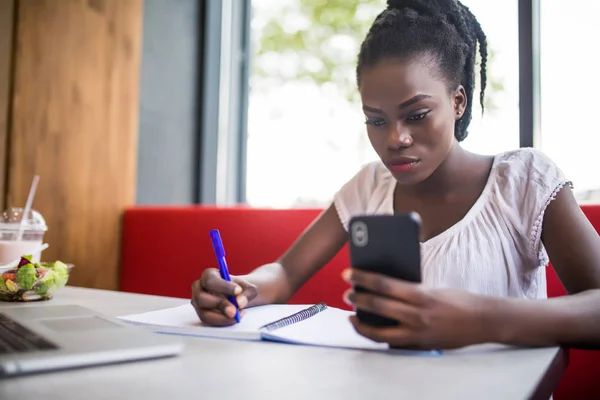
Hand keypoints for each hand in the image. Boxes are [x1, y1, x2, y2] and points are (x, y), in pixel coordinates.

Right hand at [191, 268, 257, 325]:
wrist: (237, 297)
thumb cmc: (240, 289)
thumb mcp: (248, 288)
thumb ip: (247, 293)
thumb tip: (240, 302)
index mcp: (208, 275)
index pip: (210, 280)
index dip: (223, 286)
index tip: (238, 291)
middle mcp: (199, 288)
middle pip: (201, 297)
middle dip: (220, 305)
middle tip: (235, 310)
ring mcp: (197, 302)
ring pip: (204, 313)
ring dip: (222, 317)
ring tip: (237, 314)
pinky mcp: (201, 314)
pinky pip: (209, 321)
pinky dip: (223, 321)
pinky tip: (235, 317)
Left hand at [342, 268, 488, 349]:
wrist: (483, 321)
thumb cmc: (458, 300)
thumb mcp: (433, 289)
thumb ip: (410, 290)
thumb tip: (384, 287)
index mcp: (421, 295)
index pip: (384, 284)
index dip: (363, 278)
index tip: (349, 273)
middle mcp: (417, 315)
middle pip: (379, 307)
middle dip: (358, 299)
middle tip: (346, 294)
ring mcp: (418, 333)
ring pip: (380, 333)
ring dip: (362, 324)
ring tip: (352, 317)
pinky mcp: (420, 345)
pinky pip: (392, 343)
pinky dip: (377, 336)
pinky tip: (369, 329)